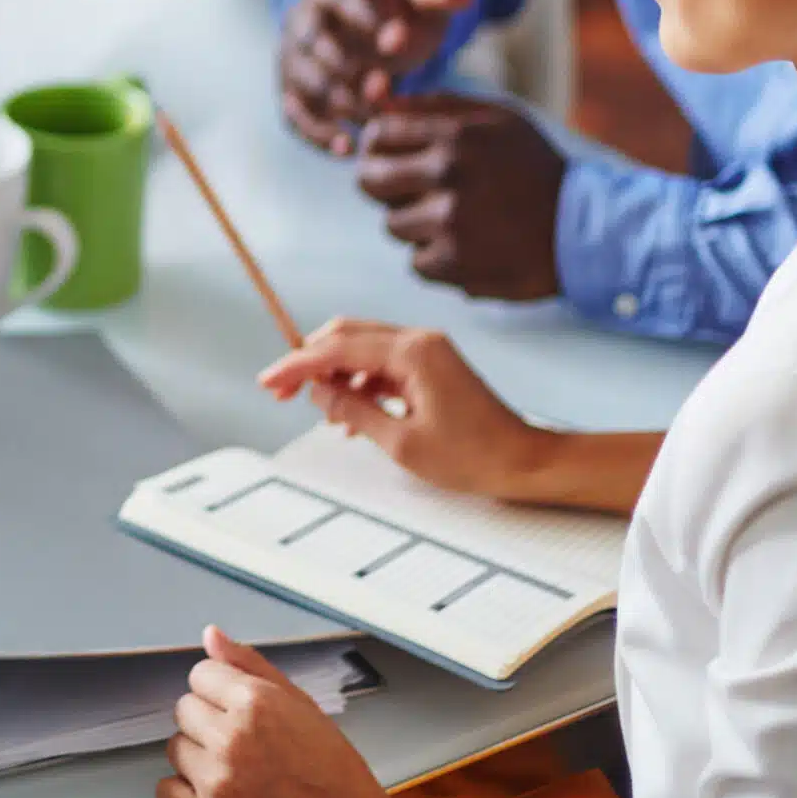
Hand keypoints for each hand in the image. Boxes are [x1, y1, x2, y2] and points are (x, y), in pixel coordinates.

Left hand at [157, 626, 413, 797]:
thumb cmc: (336, 775)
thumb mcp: (304, 707)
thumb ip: (252, 666)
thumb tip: (210, 636)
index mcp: (256, 703)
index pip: (200, 675)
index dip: (220, 693)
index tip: (239, 712)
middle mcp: (231, 738)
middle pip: (184, 710)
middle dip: (208, 723)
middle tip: (244, 746)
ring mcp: (217, 782)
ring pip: (176, 748)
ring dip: (198, 758)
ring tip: (238, 774)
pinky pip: (166, 791)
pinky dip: (185, 794)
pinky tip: (218, 797)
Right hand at [259, 318, 545, 497]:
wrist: (526, 461)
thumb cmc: (476, 456)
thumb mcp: (402, 443)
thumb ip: (354, 412)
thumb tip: (320, 395)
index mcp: (412, 352)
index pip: (337, 349)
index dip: (297, 365)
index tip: (270, 381)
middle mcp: (419, 340)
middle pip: (346, 335)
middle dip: (310, 361)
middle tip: (283, 390)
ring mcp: (427, 350)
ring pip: (362, 348)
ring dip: (334, 373)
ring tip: (318, 409)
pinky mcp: (432, 365)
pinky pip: (383, 363)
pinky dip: (359, 382)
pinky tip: (349, 411)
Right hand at [276, 0, 474, 153]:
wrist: (363, 31)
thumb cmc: (396, 13)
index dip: (370, 20)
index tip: (400, 43)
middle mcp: (302, 20)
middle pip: (318, 45)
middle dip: (352, 70)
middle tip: (386, 90)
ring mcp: (292, 58)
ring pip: (306, 83)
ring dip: (340, 105)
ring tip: (376, 121)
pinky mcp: (290, 91)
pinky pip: (294, 115)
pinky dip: (318, 134)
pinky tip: (349, 150)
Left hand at [355, 92, 564, 300]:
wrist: (586, 228)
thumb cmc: (534, 167)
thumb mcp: (496, 119)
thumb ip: (435, 105)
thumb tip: (376, 98)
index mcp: (455, 135)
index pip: (377, 135)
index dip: (380, 147)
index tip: (395, 157)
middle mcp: (448, 175)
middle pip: (369, 180)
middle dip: (384, 185)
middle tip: (413, 191)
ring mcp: (450, 221)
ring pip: (392, 224)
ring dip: (416, 225)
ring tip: (455, 219)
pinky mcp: (456, 263)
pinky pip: (416, 262)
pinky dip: (437, 258)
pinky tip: (468, 246)